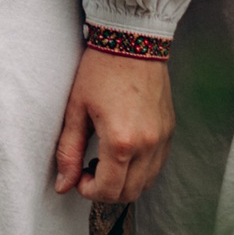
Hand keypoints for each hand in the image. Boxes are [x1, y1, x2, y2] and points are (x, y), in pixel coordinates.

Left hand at [52, 47, 174, 203]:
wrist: (132, 40)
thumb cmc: (100, 70)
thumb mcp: (76, 110)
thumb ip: (69, 151)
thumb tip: (64, 185)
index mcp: (121, 141)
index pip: (108, 190)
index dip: (88, 191)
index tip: (79, 176)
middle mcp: (147, 145)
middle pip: (129, 193)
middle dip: (106, 191)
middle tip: (89, 170)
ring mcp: (162, 139)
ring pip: (146, 183)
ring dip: (124, 182)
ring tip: (106, 160)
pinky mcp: (169, 131)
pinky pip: (157, 165)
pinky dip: (140, 170)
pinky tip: (124, 152)